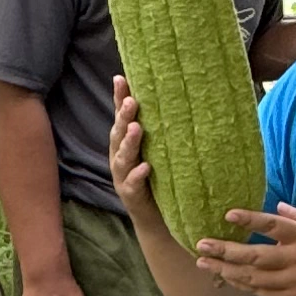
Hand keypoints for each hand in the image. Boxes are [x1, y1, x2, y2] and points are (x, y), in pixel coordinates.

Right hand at [105, 73, 157, 225]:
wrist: (156, 217)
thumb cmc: (158, 177)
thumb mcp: (157, 149)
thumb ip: (159, 128)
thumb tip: (175, 97)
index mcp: (125, 142)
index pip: (121, 116)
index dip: (119, 97)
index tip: (120, 78)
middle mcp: (120, 156)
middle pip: (119, 132)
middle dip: (124, 116)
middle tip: (132, 101)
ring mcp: (123, 175)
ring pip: (123, 157)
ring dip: (129, 142)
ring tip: (137, 128)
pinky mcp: (130, 195)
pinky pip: (133, 183)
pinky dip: (138, 175)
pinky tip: (146, 167)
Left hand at [199, 200, 295, 295]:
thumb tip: (279, 206)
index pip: (273, 226)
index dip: (250, 220)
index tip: (228, 214)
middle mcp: (293, 260)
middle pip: (253, 256)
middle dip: (224, 251)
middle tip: (201, 244)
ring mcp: (289, 282)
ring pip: (250, 277)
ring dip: (224, 270)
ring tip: (203, 263)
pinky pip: (259, 291)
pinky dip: (240, 285)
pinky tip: (225, 278)